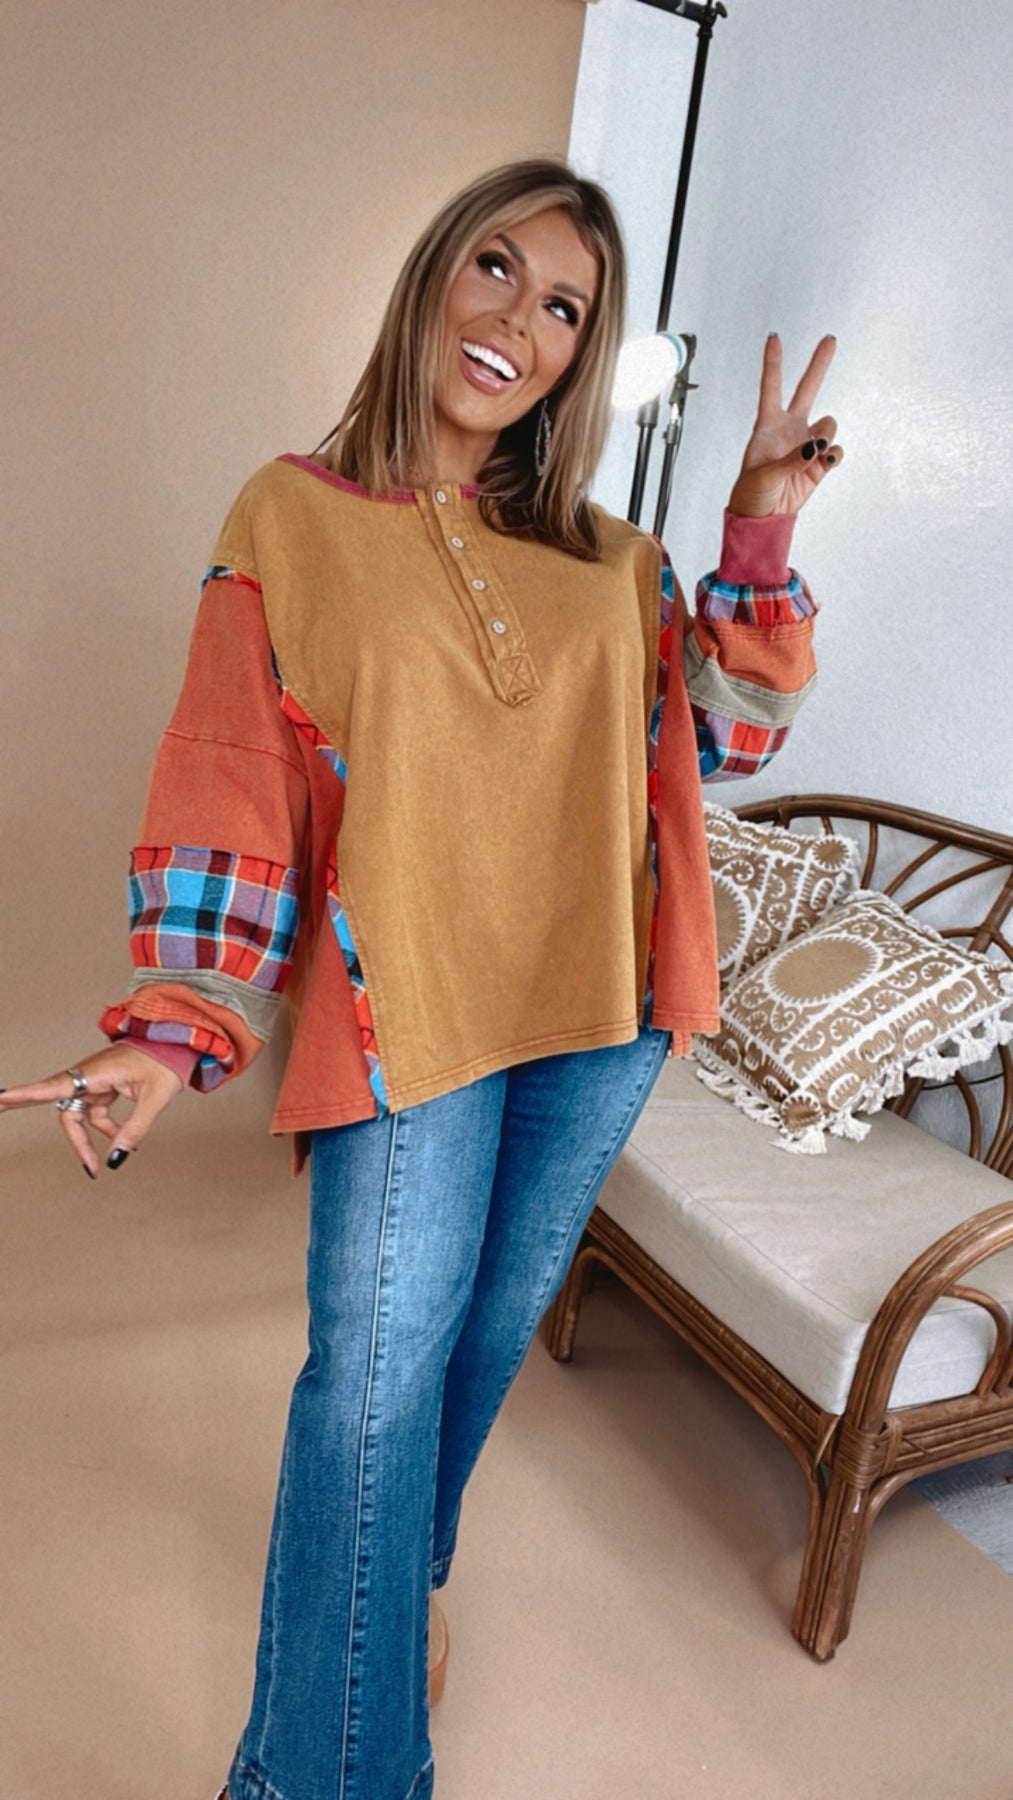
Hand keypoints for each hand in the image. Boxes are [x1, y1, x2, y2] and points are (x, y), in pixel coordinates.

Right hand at [0, 1044, 182, 1178]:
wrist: (177, 1044)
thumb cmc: (165, 1063)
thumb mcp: (154, 1099)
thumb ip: (134, 1130)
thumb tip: (116, 1159)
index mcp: (96, 1072)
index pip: (54, 1086)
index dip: (26, 1095)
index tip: (0, 1098)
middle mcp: (89, 1075)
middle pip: (59, 1105)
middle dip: (30, 1109)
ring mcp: (94, 1081)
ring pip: (78, 1115)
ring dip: (84, 1140)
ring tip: (93, 1168)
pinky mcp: (102, 1087)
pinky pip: (94, 1113)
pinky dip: (103, 1129)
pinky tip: (118, 1144)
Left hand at [727, 334, 841, 517]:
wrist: (763, 518)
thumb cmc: (751, 494)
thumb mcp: (762, 476)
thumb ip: (789, 461)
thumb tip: (814, 449)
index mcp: (767, 427)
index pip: (771, 388)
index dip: (773, 363)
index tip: (774, 338)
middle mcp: (790, 430)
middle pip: (807, 390)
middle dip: (819, 364)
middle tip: (830, 340)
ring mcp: (806, 445)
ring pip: (828, 424)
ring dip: (826, 435)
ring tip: (815, 454)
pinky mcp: (819, 464)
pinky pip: (835, 451)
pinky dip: (834, 456)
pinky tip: (824, 463)